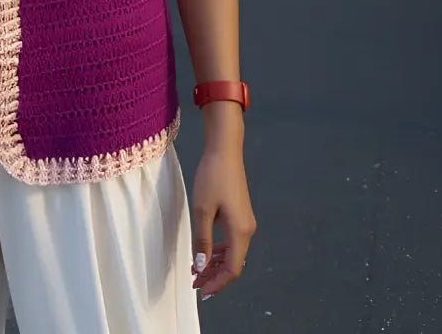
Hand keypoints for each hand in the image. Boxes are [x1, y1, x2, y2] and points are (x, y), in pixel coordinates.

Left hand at [191, 145, 256, 300]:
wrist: (224, 150)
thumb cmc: (212, 178)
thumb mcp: (202, 210)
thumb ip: (201, 240)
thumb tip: (201, 266)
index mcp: (240, 231)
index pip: (232, 269)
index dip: (217, 282)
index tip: (200, 290)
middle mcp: (247, 229)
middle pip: (233, 263)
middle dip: (214, 275)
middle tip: (194, 283)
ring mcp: (244, 221)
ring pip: (232, 252)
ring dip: (214, 263)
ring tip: (195, 270)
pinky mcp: (239, 213)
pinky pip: (230, 240)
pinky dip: (217, 249)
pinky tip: (203, 250)